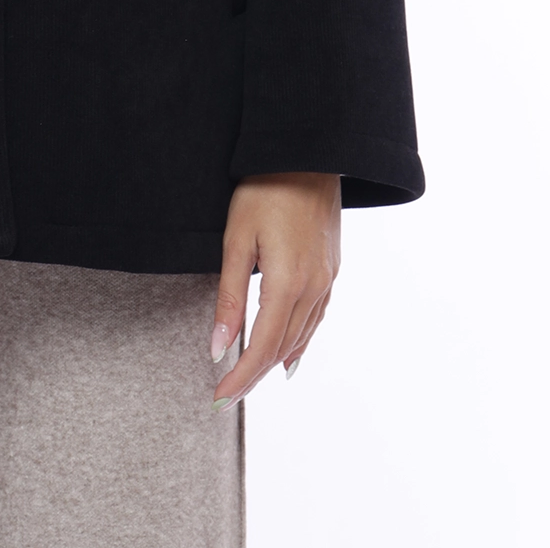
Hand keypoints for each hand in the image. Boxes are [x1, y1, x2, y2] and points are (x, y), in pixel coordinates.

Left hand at [208, 172, 340, 405]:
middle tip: (227, 394)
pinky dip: (299, 340)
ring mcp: (328, 279)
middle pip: (281, 347)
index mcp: (287, 284)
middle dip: (253, 374)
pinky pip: (316, 317)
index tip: (218, 397)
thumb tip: (217, 347)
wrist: (309, 152)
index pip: (261, 347)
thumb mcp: (236, 239)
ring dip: (276, 360)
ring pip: (301, 336)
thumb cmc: (265, 188)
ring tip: (252, 379)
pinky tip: (289, 352)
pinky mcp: (332, 268)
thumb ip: (229, 296)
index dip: (240, 377)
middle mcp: (314, 288)